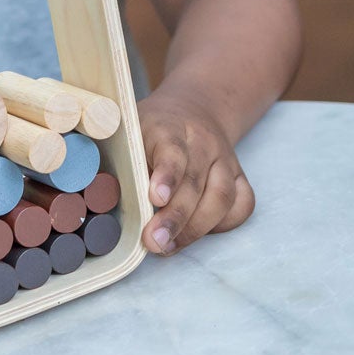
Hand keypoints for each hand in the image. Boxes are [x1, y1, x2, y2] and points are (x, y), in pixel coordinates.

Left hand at [135, 87, 254, 254]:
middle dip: (176, 217)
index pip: (172, 150)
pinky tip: (198, 233)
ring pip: (222, 196)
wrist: (193, 108)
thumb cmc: (151, 129)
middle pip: (195, 181)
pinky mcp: (239, 175)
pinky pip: (242, 204)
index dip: (166, 175)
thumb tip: (111, 203)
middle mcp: (202, 141)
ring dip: (196, 228)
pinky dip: (223, 225)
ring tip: (169, 246)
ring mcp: (225, 159)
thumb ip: (126, 162)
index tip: (155, 198)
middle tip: (155, 241)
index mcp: (169, 126)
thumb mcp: (132, 132)